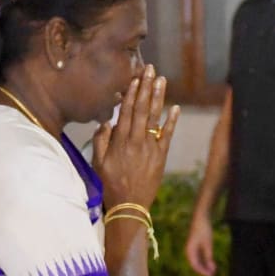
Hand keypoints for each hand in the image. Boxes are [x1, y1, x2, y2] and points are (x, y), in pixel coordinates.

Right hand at [93, 65, 180, 207]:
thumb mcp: (98, 162)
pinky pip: (167, 135)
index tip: (135, 77)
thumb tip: (106, 122)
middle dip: (146, 87)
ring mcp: (150, 148)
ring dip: (158, 98)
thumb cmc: (110, 184)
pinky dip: (171, 121)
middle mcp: (136, 140)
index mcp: (120, 141)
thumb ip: (101, 140)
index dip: (132, 92)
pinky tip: (175, 107)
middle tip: (150, 69)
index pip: (126, 111)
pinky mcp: (161, 156)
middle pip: (142, 109)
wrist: (129, 206)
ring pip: (155, 118)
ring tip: (161, 80)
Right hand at [185, 214, 216, 275]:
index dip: (203, 272)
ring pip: (198, 261)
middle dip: (204, 270)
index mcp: (190, 250)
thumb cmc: (204, 230)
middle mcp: (189, 250)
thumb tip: (211, 269)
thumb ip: (209, 256)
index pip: (195, 265)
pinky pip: (199, 256)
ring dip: (205, 266)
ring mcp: (192, 248)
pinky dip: (205, 260)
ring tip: (213, 270)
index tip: (211, 275)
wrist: (201, 217)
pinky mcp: (196, 245)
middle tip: (213, 274)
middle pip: (196, 264)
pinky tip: (211, 263)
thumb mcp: (208, 244)